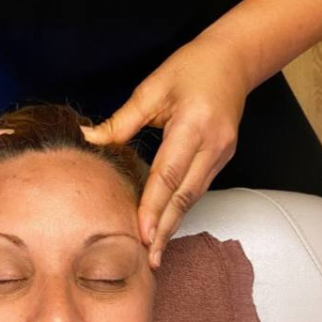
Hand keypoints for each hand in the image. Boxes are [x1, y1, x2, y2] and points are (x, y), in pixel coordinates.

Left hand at [80, 34, 249, 268]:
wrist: (234, 60)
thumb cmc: (190, 68)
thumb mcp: (153, 88)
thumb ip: (122, 121)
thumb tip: (88, 140)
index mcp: (193, 125)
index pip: (169, 175)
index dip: (154, 207)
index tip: (142, 235)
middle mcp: (212, 145)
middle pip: (184, 196)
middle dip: (165, 230)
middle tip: (151, 261)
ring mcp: (220, 154)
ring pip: (193, 198)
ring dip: (173, 225)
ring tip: (156, 253)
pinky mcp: (221, 159)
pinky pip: (197, 190)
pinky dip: (180, 210)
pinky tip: (166, 227)